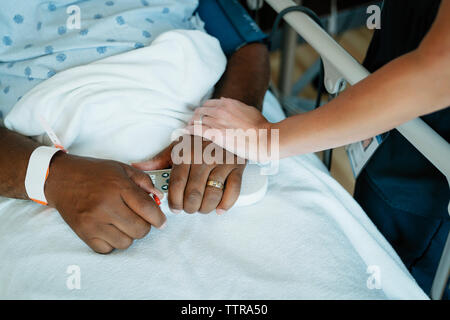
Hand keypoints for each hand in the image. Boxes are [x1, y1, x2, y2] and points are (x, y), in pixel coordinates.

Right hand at [45, 152, 165, 253]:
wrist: (60, 178)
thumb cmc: (93, 173)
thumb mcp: (121, 169)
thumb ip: (143, 181)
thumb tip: (159, 198)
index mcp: (118, 187)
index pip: (148, 210)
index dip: (159, 218)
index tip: (160, 221)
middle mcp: (106, 205)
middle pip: (140, 230)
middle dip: (145, 226)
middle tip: (138, 219)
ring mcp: (93, 222)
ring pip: (125, 243)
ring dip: (128, 235)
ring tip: (121, 223)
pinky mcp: (83, 233)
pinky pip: (107, 249)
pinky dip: (112, 242)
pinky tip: (109, 229)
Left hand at [132, 135, 245, 214]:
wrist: (225, 124)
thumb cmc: (200, 138)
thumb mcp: (178, 145)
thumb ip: (159, 159)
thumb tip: (138, 167)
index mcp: (187, 153)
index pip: (177, 185)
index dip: (174, 201)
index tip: (175, 208)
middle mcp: (204, 158)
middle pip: (194, 194)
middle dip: (189, 208)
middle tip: (188, 209)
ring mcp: (222, 163)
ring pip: (212, 196)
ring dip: (205, 208)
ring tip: (201, 208)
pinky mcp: (237, 167)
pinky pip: (233, 191)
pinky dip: (225, 204)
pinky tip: (219, 208)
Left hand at [186, 98, 272, 161]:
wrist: (264, 138)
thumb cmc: (261, 127)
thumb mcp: (249, 110)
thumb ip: (236, 106)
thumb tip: (225, 101)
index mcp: (229, 103)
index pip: (209, 103)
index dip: (204, 110)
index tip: (202, 116)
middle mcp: (220, 110)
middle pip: (200, 110)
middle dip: (196, 117)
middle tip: (193, 123)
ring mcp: (216, 121)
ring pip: (196, 119)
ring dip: (192, 124)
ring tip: (189, 129)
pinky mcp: (214, 133)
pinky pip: (195, 129)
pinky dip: (189, 130)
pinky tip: (185, 132)